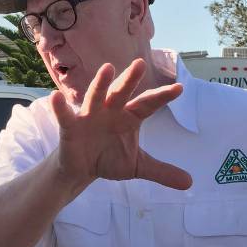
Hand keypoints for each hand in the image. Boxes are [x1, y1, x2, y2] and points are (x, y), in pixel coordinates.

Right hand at [52, 58, 191, 190]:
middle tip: (140, 63)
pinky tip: (56, 97)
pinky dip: (60, 107)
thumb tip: (189, 183)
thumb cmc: (110, 158)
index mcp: (129, 117)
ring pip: (96, 97)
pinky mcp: (71, 127)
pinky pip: (65, 116)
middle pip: (122, 92)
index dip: (162, 97)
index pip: (148, 105)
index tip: (180, 89)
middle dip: (130, 79)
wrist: (83, 169)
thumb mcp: (137, 166)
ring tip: (107, 68)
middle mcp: (111, 111)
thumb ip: (161, 171)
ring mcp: (90, 116)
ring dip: (101, 83)